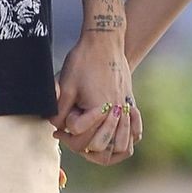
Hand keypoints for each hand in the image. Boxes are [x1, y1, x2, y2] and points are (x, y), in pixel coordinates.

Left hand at [52, 34, 142, 166]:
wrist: (105, 41)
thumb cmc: (84, 61)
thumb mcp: (66, 84)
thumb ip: (60, 110)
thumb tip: (56, 127)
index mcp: (99, 108)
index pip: (79, 135)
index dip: (65, 133)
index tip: (57, 128)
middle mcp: (116, 112)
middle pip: (100, 147)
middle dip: (80, 145)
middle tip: (67, 137)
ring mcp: (126, 110)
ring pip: (122, 147)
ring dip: (105, 150)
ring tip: (89, 145)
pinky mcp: (131, 105)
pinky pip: (134, 133)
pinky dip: (125, 140)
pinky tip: (111, 138)